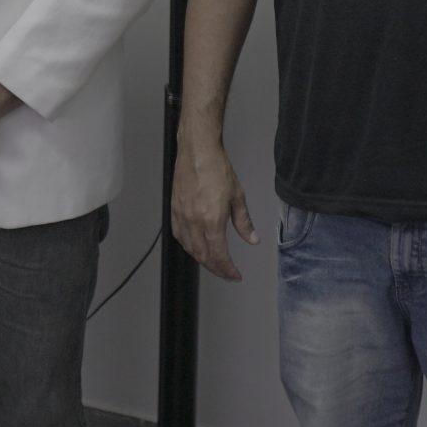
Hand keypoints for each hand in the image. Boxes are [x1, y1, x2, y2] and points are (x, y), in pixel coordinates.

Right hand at [170, 137, 255, 280]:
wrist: (197, 151)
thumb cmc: (216, 168)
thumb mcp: (237, 196)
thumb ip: (244, 222)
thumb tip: (252, 238)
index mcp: (211, 221)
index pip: (219, 256)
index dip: (227, 270)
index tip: (235, 275)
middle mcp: (194, 222)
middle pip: (203, 256)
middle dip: (216, 269)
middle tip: (226, 273)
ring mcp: (181, 217)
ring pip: (189, 249)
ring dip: (202, 260)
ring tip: (214, 263)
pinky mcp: (173, 211)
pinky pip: (179, 237)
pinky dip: (188, 247)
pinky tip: (195, 247)